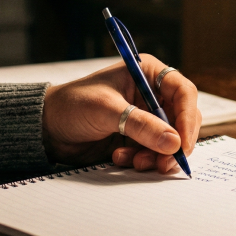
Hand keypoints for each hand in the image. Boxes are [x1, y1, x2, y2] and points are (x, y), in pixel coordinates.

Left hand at [41, 55, 201, 172]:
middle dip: (174, 143)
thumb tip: (173, 142)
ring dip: (156, 155)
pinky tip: (121, 158)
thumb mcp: (107, 111)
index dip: (187, 118)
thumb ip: (141, 126)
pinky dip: (143, 159)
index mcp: (147, 72)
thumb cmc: (72, 105)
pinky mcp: (138, 137)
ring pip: (170, 139)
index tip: (182, 143)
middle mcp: (151, 93)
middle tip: (164, 163)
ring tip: (134, 162)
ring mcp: (146, 116)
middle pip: (181, 119)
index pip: (183, 92)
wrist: (48, 128)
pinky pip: (154, 151)